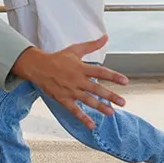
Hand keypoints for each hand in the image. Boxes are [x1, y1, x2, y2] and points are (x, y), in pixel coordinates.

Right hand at [11, 35, 127, 128]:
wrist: (38, 66)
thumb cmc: (58, 57)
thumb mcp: (75, 49)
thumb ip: (92, 45)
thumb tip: (106, 37)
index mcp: (81, 68)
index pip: (101, 72)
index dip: (113, 76)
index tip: (125, 81)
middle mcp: (77, 80)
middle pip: (96, 89)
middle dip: (110, 96)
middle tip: (123, 102)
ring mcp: (70, 90)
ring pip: (87, 100)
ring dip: (100, 107)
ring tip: (111, 113)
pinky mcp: (63, 99)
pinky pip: (74, 110)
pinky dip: (83, 118)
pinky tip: (92, 125)